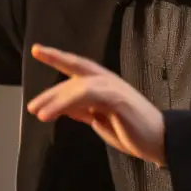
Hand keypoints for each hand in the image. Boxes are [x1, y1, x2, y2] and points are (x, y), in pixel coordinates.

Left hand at [27, 45, 166, 165]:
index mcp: (102, 84)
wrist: (159, 140)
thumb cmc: (130, 130)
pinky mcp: (116, 98)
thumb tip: (62, 107)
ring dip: (55, 100)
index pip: (76, 66)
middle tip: (31, 106)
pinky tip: (53, 114)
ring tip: (39, 114)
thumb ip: (82, 110)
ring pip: (77, 86)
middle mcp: (106, 80)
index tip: (37, 50)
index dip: (57, 57)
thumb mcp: (99, 119)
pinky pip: (87, 95)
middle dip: (51, 91)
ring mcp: (112, 87)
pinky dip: (67, 103)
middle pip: (73, 76)